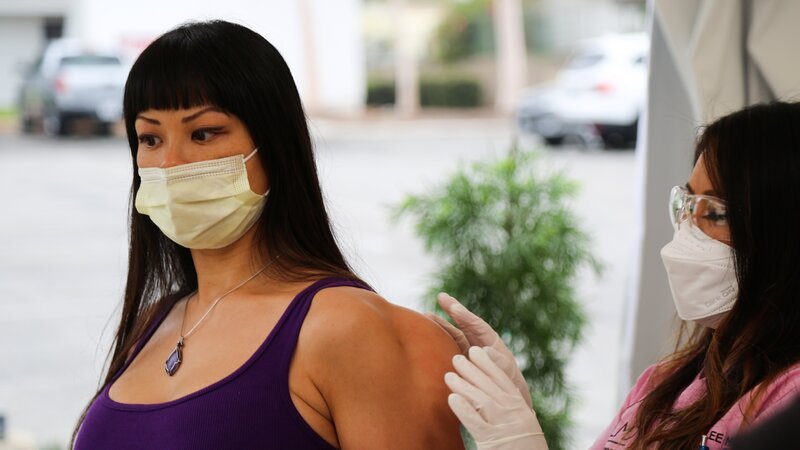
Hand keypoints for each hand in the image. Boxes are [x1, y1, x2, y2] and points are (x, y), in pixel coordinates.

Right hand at [426, 292, 531, 408]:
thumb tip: (484, 351)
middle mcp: (477, 343)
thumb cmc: (509, 384)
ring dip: (441, 325)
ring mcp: (467, 352)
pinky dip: (438, 342)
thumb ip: (497, 360)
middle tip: (441, 296)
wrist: (504, 401)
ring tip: (426, 315)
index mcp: (490, 341)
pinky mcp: (459, 363)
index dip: (465, 315)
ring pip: (452, 335)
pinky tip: (425, 338)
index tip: (454, 306)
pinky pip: (447, 350)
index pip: (476, 325)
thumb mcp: (506, 371)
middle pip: (463, 324)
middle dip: (452, 310)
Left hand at [445, 346, 547, 449]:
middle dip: (472, 370)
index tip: (476, 350)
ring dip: (464, 386)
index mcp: (521, 407)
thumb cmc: (525, 448)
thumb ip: (508, 407)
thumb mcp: (521, 424)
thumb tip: (489, 390)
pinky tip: (451, 399)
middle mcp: (515, 413)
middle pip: (490, 386)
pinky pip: (476, 422)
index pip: (503, 380)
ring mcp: (505, 427)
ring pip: (482, 400)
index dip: (489, 364)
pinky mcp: (495, 442)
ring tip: (448, 376)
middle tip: (456, 358)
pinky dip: (464, 409)